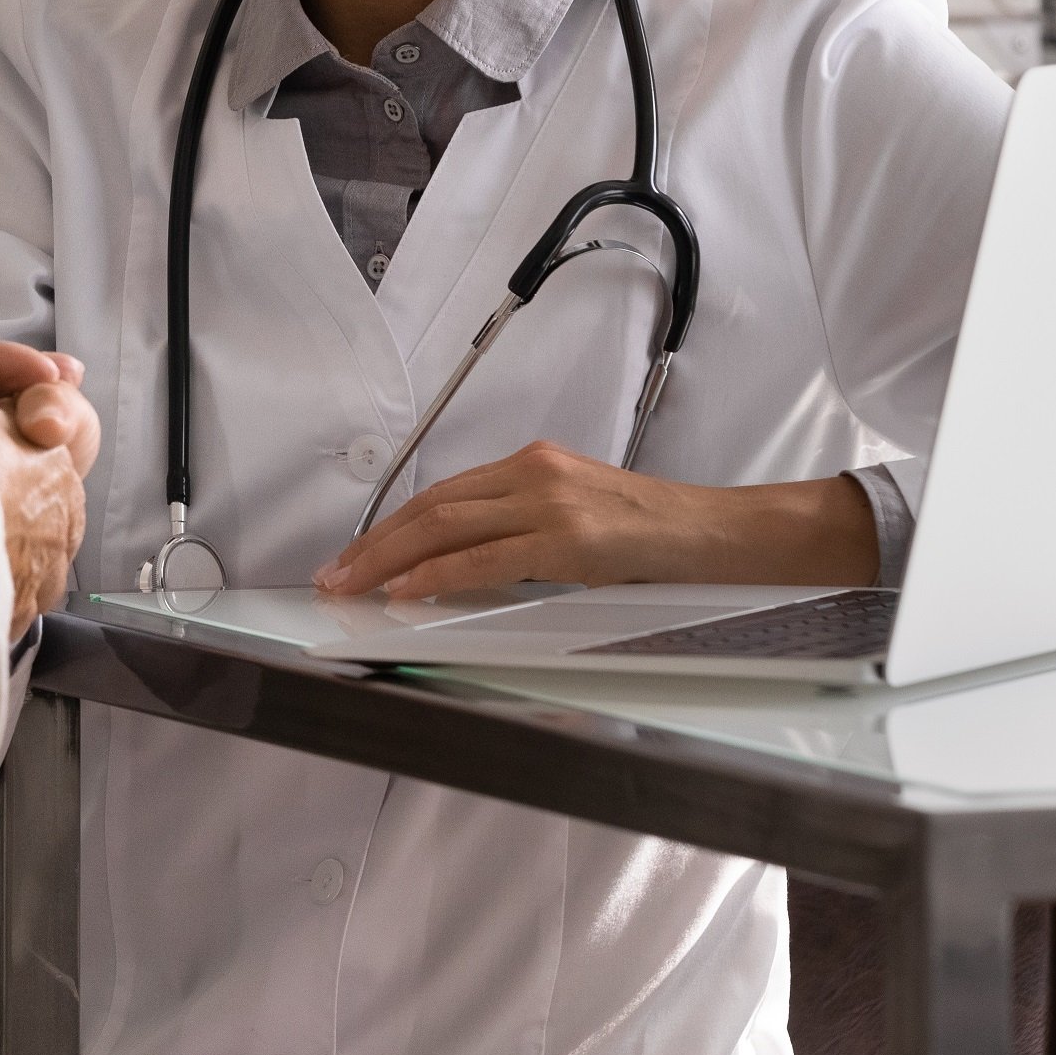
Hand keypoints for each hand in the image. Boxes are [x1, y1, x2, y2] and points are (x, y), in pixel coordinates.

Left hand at [313, 441, 879, 599]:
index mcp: (533, 464)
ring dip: (388, 559)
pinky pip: (487, 558)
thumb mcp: (580, 517)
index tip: (357, 553)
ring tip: (351, 585)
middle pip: (431, 506)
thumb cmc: (656, 534)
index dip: (391, 525)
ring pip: (446, 526)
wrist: (720, 533)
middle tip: (335, 574)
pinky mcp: (569, 540)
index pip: (443, 494)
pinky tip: (407, 590)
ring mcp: (550, 503)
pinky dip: (438, 574)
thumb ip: (525, 530)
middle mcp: (534, 473)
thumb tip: (464, 564)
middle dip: (374, 543)